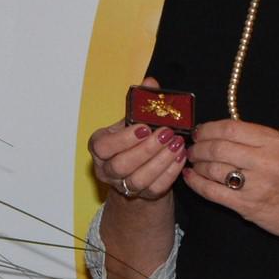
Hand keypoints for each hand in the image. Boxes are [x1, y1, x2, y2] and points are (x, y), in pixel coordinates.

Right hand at [88, 76, 186, 201]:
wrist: (139, 167)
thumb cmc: (133, 139)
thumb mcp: (132, 119)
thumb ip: (140, 102)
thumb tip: (150, 83)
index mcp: (99, 147)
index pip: (103, 146)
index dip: (123, 139)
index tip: (145, 127)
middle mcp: (106, 169)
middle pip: (121, 165)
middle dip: (146, 149)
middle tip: (166, 134)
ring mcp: (123, 186)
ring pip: (138, 180)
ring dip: (160, 161)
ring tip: (176, 144)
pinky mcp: (142, 196)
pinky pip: (155, 189)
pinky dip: (169, 173)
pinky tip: (179, 157)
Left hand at [184, 118, 278, 240]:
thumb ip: (255, 139)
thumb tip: (218, 131)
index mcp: (274, 142)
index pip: (230, 128)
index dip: (208, 129)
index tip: (199, 132)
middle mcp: (266, 161)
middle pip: (217, 148)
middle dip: (198, 147)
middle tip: (192, 149)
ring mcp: (256, 185)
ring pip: (212, 169)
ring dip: (196, 165)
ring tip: (194, 163)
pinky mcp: (246, 206)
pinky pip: (212, 192)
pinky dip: (196, 183)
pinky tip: (190, 178)